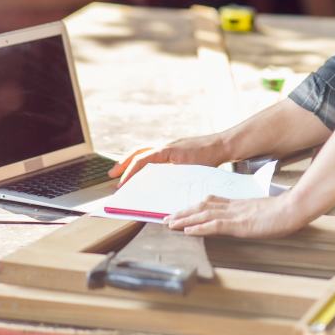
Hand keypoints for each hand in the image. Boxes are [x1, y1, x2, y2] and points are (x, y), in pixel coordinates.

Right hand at [108, 133, 227, 187]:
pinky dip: (145, 161)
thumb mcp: (190, 170)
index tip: (121, 184)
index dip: (129, 173)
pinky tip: (145, 170)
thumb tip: (160, 190)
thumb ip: (173, 178)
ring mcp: (169, 146)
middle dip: (124, 164)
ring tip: (123, 171)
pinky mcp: (175, 149)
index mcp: (166, 150)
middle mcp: (165, 146)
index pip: (141, 160)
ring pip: (145, 152)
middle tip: (112, 174)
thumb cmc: (209, 157)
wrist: (222, 145)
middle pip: (138, 153)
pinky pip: (154, 154)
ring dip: (133, 161)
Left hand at [163, 190, 307, 237]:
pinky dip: (200, 227)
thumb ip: (251, 214)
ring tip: (170, 224)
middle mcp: (233, 207)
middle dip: (183, 212)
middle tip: (166, 218)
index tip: (180, 210)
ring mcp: (236, 214)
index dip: (194, 207)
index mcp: (239, 204)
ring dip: (185, 219)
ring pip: (204, 214)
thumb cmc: (284, 211)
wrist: (294, 208)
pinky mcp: (240, 223)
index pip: (211, 203)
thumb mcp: (263, 212)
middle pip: (202, 207)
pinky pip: (216, 225)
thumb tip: (246, 218)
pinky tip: (188, 230)